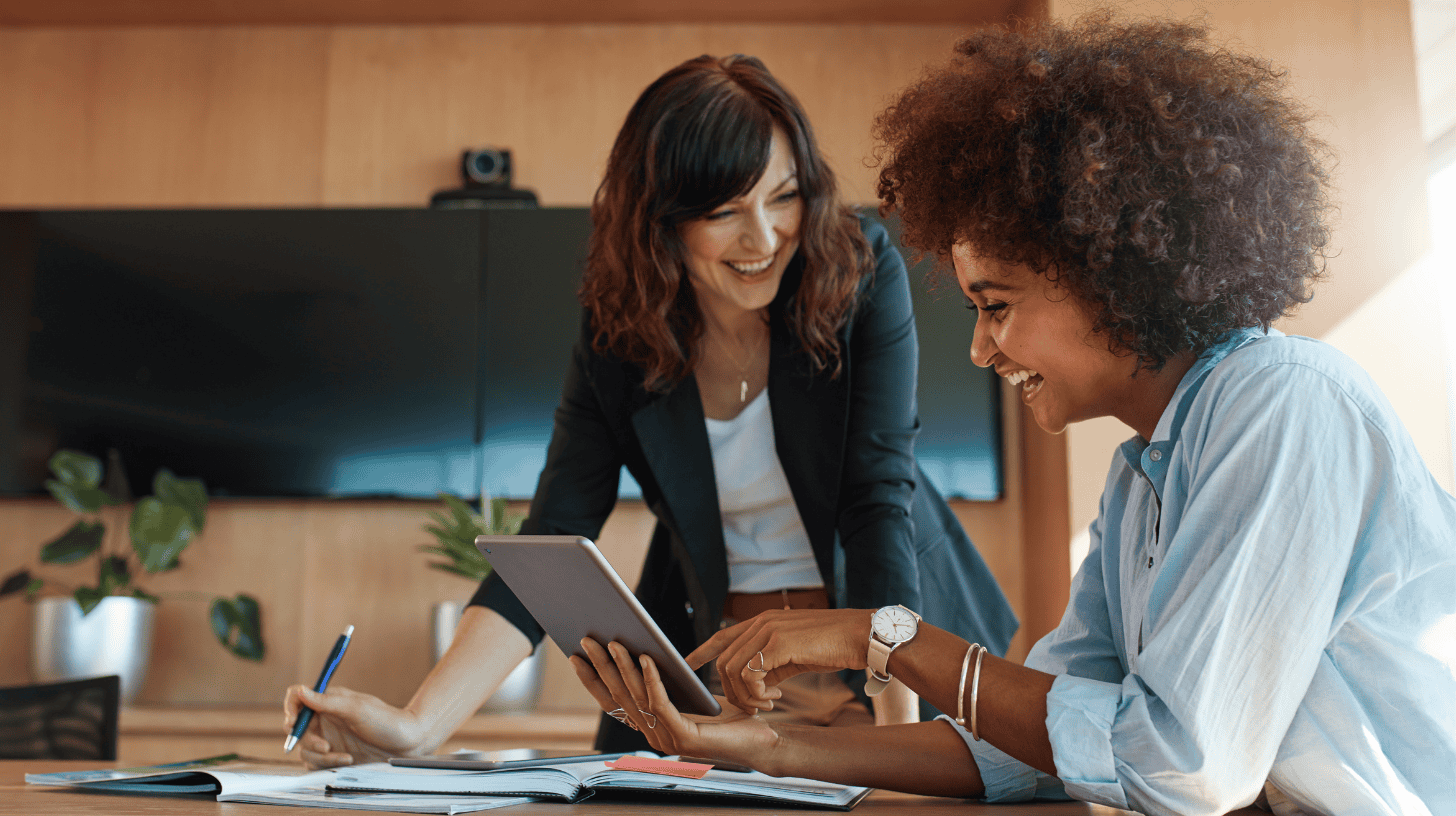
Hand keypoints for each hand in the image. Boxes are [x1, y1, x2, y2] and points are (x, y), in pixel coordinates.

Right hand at [283, 684, 425, 768]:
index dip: (291, 709)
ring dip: (320, 756)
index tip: (293, 722)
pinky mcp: (332, 756)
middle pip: (296, 728)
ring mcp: (328, 737)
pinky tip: (347, 760)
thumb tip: (300, 691)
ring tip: (343, 756)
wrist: (407, 744)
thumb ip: (326, 701)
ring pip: (305, 749)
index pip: (297, 699)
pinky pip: (316, 763)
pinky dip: (327, 764)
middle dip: (306, 739)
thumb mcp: (357, 708)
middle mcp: (325, 718)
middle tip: (324, 746)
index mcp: (328, 701)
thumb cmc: (387, 721)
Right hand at [570, 638, 778, 767]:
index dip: (592, 680)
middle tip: (587, 639)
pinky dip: (652, 679)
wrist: (761, 739)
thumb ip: (666, 682)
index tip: (576, 655)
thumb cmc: (729, 716)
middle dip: (601, 666)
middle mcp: (653, 735)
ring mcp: (666, 739)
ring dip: (623, 668)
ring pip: (637, 698)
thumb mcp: (689, 694)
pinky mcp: (684, 737)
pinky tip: (647, 658)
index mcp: (651, 726)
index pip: (613, 702)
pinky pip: (661, 703)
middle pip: (619, 697)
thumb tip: (640, 650)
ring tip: (615, 642)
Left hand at [685, 608, 873, 714]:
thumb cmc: (832, 645)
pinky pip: (750, 675)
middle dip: (732, 691)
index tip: (687, 663)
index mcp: (763, 621)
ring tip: (767, 704)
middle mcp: (761, 622)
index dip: (702, 651)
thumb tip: (757, 684)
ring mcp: (768, 630)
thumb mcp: (795, 654)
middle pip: (724, 661)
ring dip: (746, 696)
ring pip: (732, 670)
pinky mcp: (778, 643)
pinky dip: (756, 693)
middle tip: (756, 706)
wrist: (860, 635)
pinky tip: (775, 697)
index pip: (722, 636)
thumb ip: (772, 664)